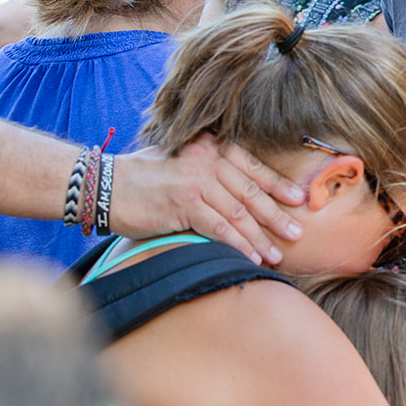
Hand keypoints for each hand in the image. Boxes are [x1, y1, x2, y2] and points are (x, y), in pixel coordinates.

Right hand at [109, 135, 305, 263]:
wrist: (106, 184)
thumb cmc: (143, 176)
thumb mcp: (181, 160)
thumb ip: (208, 170)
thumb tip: (236, 191)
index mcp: (210, 147)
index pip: (252, 167)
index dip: (277, 184)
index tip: (299, 199)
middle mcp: (208, 161)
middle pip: (251, 191)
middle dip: (277, 214)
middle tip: (298, 232)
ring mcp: (197, 181)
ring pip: (239, 213)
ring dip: (260, 237)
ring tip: (278, 254)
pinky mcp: (184, 204)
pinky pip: (220, 228)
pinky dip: (238, 245)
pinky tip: (250, 258)